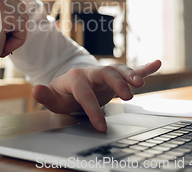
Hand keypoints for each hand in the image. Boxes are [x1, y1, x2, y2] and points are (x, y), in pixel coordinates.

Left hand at [32, 60, 161, 131]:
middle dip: (116, 83)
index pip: (84, 93)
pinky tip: (157, 64)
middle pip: (105, 74)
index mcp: (76, 78)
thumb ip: (45, 95)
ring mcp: (104, 73)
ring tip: (141, 83)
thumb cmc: (63, 94)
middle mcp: (92, 72)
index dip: (92, 110)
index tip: (101, 126)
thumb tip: (34, 90)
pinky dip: (144, 68)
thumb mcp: (53, 98)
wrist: (72, 86)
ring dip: (130, 75)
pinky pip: (131, 69)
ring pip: (118, 70)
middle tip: (127, 97)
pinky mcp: (115, 77)